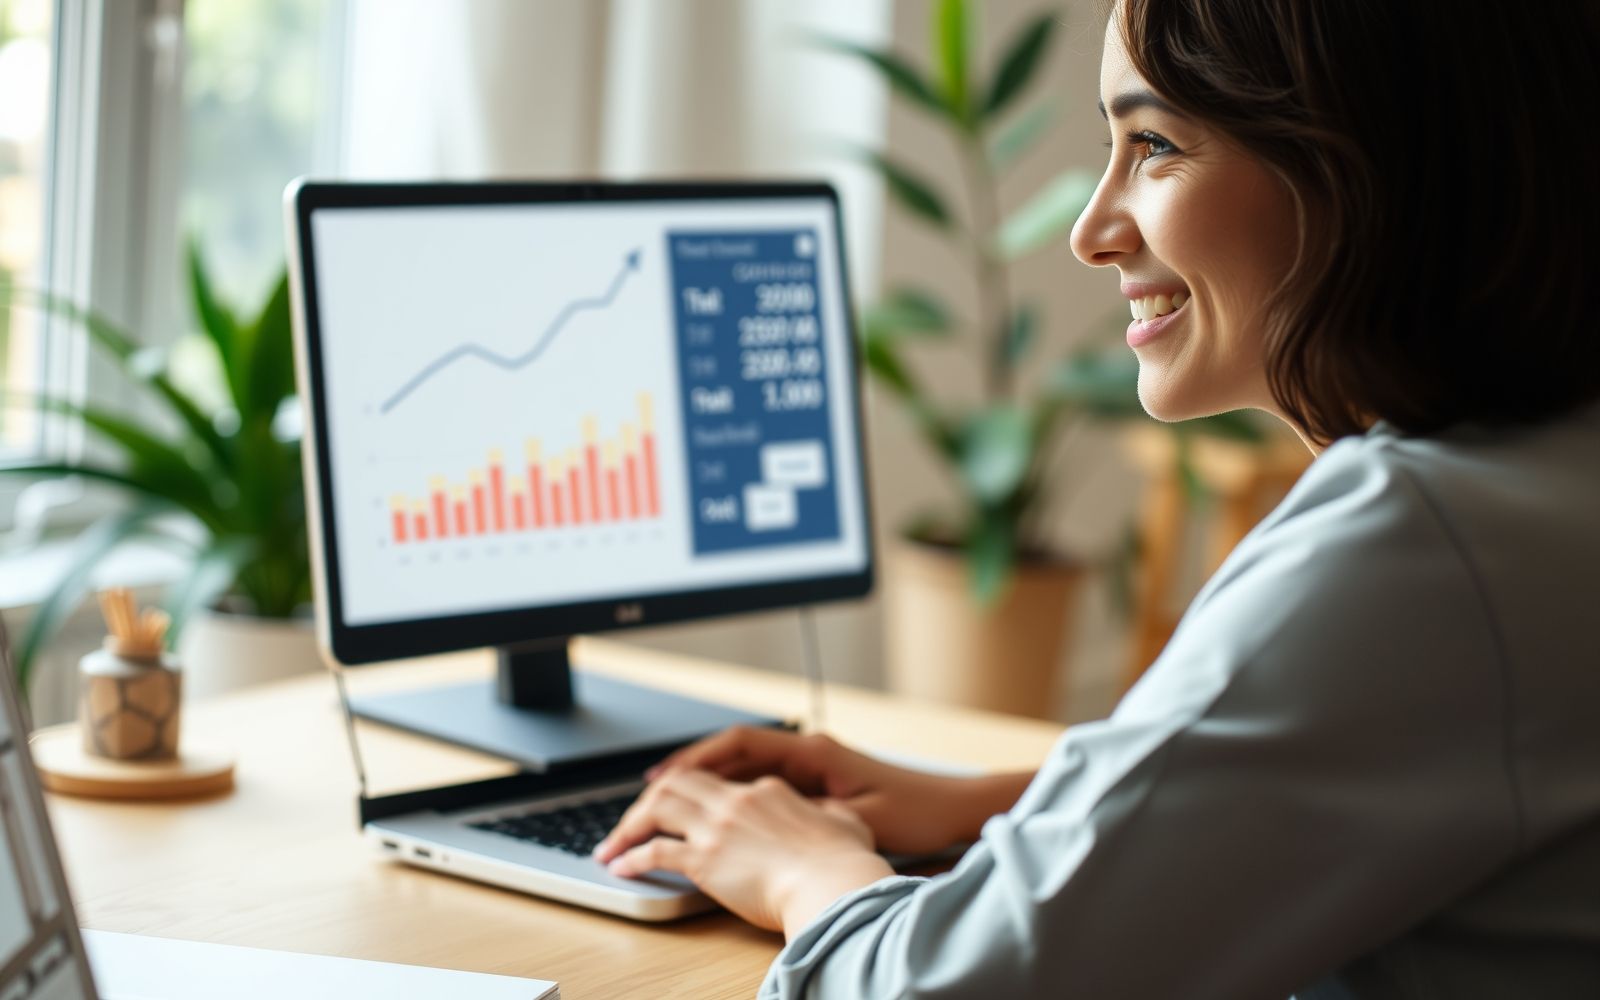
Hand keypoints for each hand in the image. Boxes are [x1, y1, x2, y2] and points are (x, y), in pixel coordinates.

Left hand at [592, 768, 893, 932]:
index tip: (677, 803)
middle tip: (632, 820)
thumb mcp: (847, 823)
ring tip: (613, 844)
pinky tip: (622, 867)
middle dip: (649, 798)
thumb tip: (837, 814)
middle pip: (679, 782)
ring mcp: (718, 828)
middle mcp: (736, 801)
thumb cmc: (844, 862)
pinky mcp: (704, 859)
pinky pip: (655, 851)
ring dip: (630, 824)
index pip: (719, 780)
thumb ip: (833, 814)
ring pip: (658, 807)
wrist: (832, 885)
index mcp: (768, 791)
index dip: (692, 789)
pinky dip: (633, 857)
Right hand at [635, 725, 1030, 855]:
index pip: (741, 743)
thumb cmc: (915, 809)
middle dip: (690, 771)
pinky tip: (717, 815)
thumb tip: (766, 817)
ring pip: (745, 769)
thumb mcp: (857, 816)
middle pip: (735, 754)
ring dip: (709, 783)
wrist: (952, 807)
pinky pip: (762, 783)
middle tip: (649, 791)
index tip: (664, 775)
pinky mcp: (819, 784)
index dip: (697, 758)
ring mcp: (813, 767)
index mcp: (814, 752)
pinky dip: (734, 795)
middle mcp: (809, 752)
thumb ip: (810, 814)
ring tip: (669, 803)